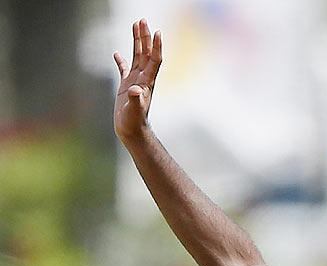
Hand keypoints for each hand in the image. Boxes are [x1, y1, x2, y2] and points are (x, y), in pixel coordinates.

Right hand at [113, 19, 161, 141]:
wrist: (132, 131)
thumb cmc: (134, 122)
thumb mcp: (134, 110)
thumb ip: (135, 99)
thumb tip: (135, 90)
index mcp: (147, 82)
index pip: (154, 60)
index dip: (156, 47)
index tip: (157, 32)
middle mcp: (143, 79)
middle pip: (146, 53)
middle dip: (145, 37)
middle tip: (143, 20)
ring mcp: (134, 81)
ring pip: (137, 56)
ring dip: (137, 42)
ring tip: (136, 26)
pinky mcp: (125, 87)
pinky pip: (124, 69)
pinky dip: (121, 60)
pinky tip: (117, 53)